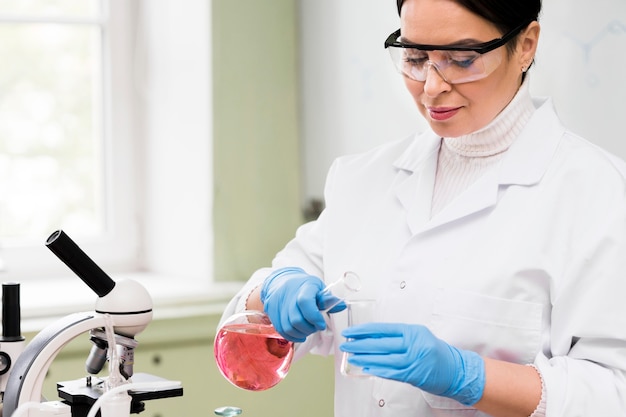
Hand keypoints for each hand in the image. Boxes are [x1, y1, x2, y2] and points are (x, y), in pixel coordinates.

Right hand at [260, 267, 326, 342]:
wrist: (281, 281)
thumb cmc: (303, 286)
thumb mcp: (318, 288)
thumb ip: (328, 299)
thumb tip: (342, 306)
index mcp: (304, 286)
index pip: (305, 302)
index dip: (314, 317)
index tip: (321, 324)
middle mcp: (288, 294)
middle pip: (296, 319)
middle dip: (309, 328)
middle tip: (316, 327)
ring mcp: (277, 303)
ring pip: (288, 327)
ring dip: (301, 333)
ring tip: (308, 330)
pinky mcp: (270, 311)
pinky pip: (281, 330)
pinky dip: (292, 336)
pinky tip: (299, 334)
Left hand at [340, 322, 484, 405]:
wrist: (455, 369)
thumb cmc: (435, 351)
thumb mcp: (418, 335)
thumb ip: (398, 335)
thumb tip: (372, 336)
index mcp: (412, 331)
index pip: (382, 329)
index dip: (364, 330)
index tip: (351, 332)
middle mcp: (412, 344)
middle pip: (380, 343)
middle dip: (360, 344)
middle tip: (345, 344)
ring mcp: (413, 360)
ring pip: (383, 358)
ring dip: (364, 357)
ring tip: (351, 356)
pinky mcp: (412, 375)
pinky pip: (390, 372)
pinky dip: (376, 370)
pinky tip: (365, 367)